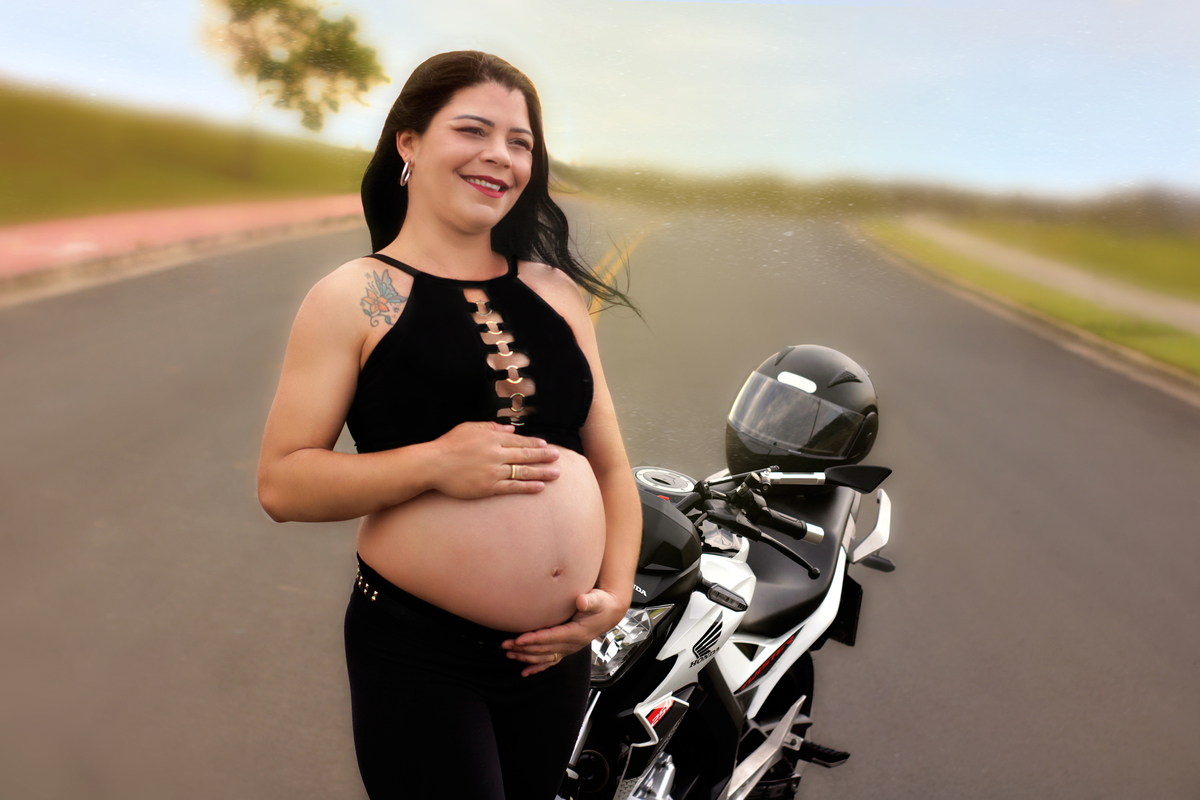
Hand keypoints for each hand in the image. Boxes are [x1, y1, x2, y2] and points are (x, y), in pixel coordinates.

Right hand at [429, 421, 559, 498]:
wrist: (433, 464)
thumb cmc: (449, 445)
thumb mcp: (469, 428)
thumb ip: (491, 427)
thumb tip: (510, 430)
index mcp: (492, 438)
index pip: (519, 441)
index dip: (534, 443)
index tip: (546, 445)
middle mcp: (496, 454)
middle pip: (525, 455)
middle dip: (544, 456)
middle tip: (558, 457)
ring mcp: (493, 471)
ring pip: (522, 471)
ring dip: (541, 472)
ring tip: (556, 474)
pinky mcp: (488, 487)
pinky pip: (512, 487)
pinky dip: (527, 487)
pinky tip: (539, 487)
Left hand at [501, 588, 626, 676]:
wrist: (609, 613)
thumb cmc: (601, 604)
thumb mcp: (598, 600)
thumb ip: (590, 600)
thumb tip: (581, 600)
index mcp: (577, 633)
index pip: (552, 637)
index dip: (535, 639)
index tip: (519, 639)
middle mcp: (572, 645)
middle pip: (544, 649)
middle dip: (524, 648)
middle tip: (506, 645)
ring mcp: (568, 649)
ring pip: (544, 657)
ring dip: (526, 657)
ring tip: (509, 654)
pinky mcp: (566, 650)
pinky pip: (550, 662)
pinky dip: (537, 667)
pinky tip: (524, 672)